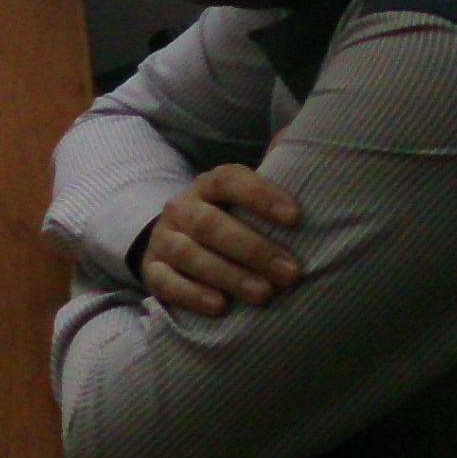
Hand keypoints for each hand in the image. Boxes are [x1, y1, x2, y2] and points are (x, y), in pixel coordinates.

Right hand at [139, 164, 301, 314]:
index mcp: (207, 187)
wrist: (175, 245)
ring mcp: (163, 240)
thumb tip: (304, 151)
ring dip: (228, 274)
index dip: (259, 195)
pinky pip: (166, 282)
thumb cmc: (230, 226)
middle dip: (253, 249)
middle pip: (210, 224)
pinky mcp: (152, 271)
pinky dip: (192, 294)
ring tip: (263, 294)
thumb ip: (271, 188)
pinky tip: (220, 306)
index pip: (228, 180)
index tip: (294, 217)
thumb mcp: (244, 204)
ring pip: (189, 254)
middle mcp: (181, 208)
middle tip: (290, 272)